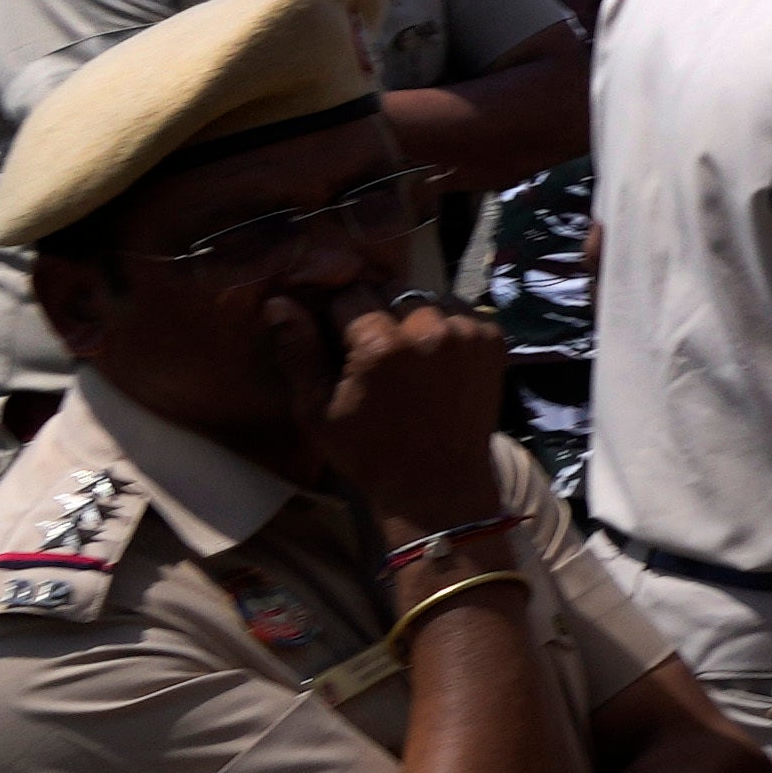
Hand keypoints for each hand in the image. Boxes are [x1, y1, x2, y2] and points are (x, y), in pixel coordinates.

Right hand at [280, 291, 521, 515]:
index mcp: (380, 345)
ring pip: (425, 295)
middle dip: (374, 311)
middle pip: (389, 290)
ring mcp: (467, 331)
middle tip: (372, 349)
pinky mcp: (493, 338)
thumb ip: (298, 351)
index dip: (337, 315)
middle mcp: (428, 328)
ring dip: (411, 314)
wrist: (437, 482)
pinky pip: (459, 309)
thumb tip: (278, 302)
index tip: (338, 340)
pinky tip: (433, 355)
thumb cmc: (367, 451)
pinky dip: (443, 323)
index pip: (348, 295)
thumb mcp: (317, 409)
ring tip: (405, 353)